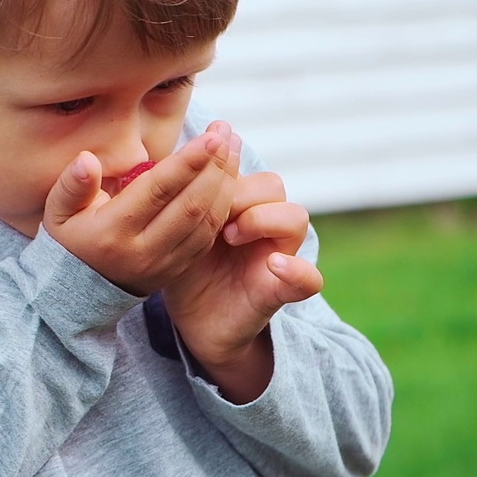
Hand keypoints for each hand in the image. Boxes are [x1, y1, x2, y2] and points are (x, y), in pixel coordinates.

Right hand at [42, 122, 239, 295]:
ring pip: (205, 221)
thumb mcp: (58, 211)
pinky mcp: (178, 270)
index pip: (157, 191)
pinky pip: (208, 237)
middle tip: (226, 134)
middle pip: (190, 205)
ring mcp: (164, 264)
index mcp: (113, 232)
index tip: (210, 137)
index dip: (187, 163)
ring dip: (225, 183)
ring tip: (232, 149)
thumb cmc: (71, 238)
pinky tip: (227, 178)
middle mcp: (143, 251)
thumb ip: (72, 184)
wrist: (80, 289)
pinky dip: (223, 206)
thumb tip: (88, 160)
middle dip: (214, 167)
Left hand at [162, 159, 323, 399]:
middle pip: (271, 185)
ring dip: (262, 219)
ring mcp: (277, 254)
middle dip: (238, 191)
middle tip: (208, 212)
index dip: (221, 165)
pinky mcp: (281, 290)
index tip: (194, 176)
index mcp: (238, 205)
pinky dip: (297, 270)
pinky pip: (309, 277)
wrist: (193, 321)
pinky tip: (273, 265)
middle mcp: (263, 225)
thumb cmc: (184, 269)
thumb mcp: (175, 230)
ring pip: (295, 217)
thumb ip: (178, 197)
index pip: (242, 167)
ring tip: (230, 236)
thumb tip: (167, 155)